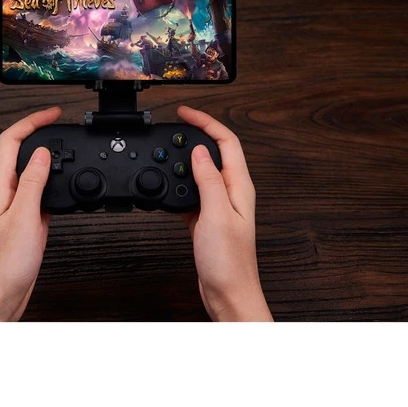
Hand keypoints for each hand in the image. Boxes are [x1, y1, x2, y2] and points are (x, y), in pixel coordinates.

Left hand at [0, 107, 61, 320]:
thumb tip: (42, 153)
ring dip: (46, 153)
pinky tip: (63, 180)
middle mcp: (4, 191)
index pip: (10, 140)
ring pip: (30, 168)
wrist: (0, 294)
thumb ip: (33, 182)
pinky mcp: (25, 217)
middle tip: (60, 122)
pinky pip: (38, 188)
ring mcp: (15, 204)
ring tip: (65, 145)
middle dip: (38, 130)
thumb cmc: (4, 264)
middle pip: (18, 149)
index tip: (52, 113)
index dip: (31, 121)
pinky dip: (52, 178)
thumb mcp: (23, 217)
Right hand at [177, 106, 271, 321]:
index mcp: (239, 186)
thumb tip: (198, 151)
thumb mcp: (217, 214)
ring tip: (169, 148)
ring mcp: (219, 205)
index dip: (206, 122)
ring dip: (186, 157)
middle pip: (215, 151)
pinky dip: (180, 182)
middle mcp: (232, 192)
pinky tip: (169, 185)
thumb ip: (208, 180)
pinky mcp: (207, 217)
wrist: (228, 293)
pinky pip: (193, 191)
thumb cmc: (229, 262)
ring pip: (202, 170)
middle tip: (176, 123)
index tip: (186, 113)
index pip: (226, 141)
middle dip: (196, 133)